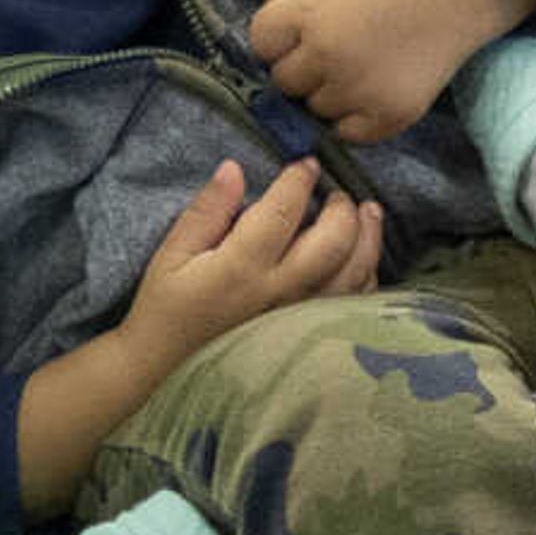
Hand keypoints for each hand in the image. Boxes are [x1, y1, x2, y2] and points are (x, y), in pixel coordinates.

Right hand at [122, 158, 383, 369]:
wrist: (166, 370)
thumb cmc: (166, 309)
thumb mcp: (171, 256)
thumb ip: (205, 212)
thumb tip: (233, 169)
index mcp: (241, 268)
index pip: (282, 212)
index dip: (299, 181)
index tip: (307, 164)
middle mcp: (279, 292)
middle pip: (333, 242)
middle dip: (343, 208)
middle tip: (337, 193)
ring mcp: (301, 318)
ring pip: (354, 273)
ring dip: (368, 237)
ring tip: (369, 212)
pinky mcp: (309, 336)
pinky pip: (353, 303)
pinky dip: (366, 274)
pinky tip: (363, 257)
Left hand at [248, 0, 535, 144]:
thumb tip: (259, 38)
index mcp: (308, 12)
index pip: (260, 45)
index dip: (278, 37)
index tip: (300, 29)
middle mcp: (328, 55)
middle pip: (283, 82)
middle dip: (300, 66)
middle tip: (333, 46)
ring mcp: (359, 90)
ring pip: (314, 109)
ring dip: (327, 92)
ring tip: (358, 63)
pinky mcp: (388, 116)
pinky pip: (346, 132)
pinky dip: (353, 115)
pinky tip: (372, 84)